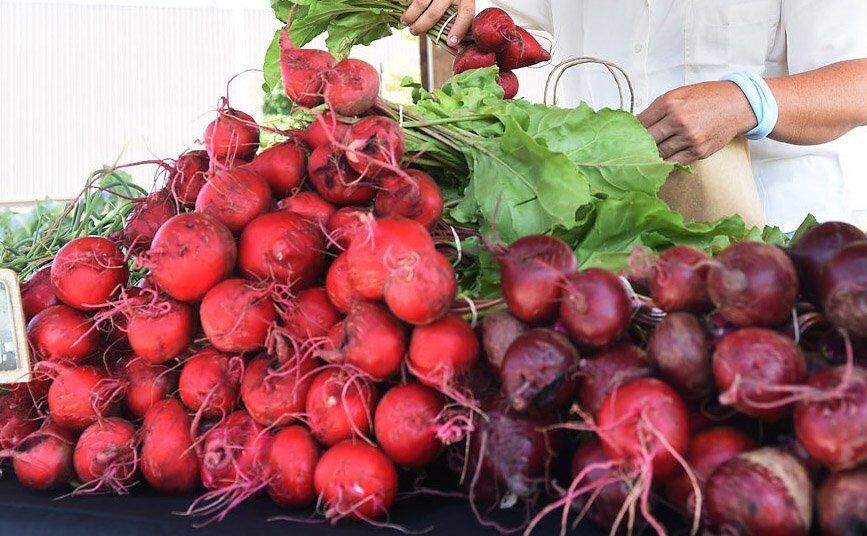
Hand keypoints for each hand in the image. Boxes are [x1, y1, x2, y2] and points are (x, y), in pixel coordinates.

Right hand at [401, 0, 475, 46]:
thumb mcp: (460, 2)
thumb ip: (456, 21)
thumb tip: (453, 47)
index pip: (466, 12)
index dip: (459, 29)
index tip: (451, 42)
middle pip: (435, 13)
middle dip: (422, 26)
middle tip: (414, 31)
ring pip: (421, 3)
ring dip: (411, 15)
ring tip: (405, 22)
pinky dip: (405, 2)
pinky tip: (402, 6)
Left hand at [637, 82, 756, 164]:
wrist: (738, 104)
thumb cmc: (707, 97)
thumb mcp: (680, 93)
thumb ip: (658, 108)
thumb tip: (636, 123)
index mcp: (669, 103)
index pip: (640, 123)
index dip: (631, 132)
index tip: (626, 137)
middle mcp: (678, 120)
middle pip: (647, 140)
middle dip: (638, 146)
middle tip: (630, 151)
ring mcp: (689, 137)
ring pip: (660, 153)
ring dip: (651, 156)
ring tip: (643, 158)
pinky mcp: (698, 151)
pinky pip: (675, 162)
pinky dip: (666, 163)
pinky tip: (659, 163)